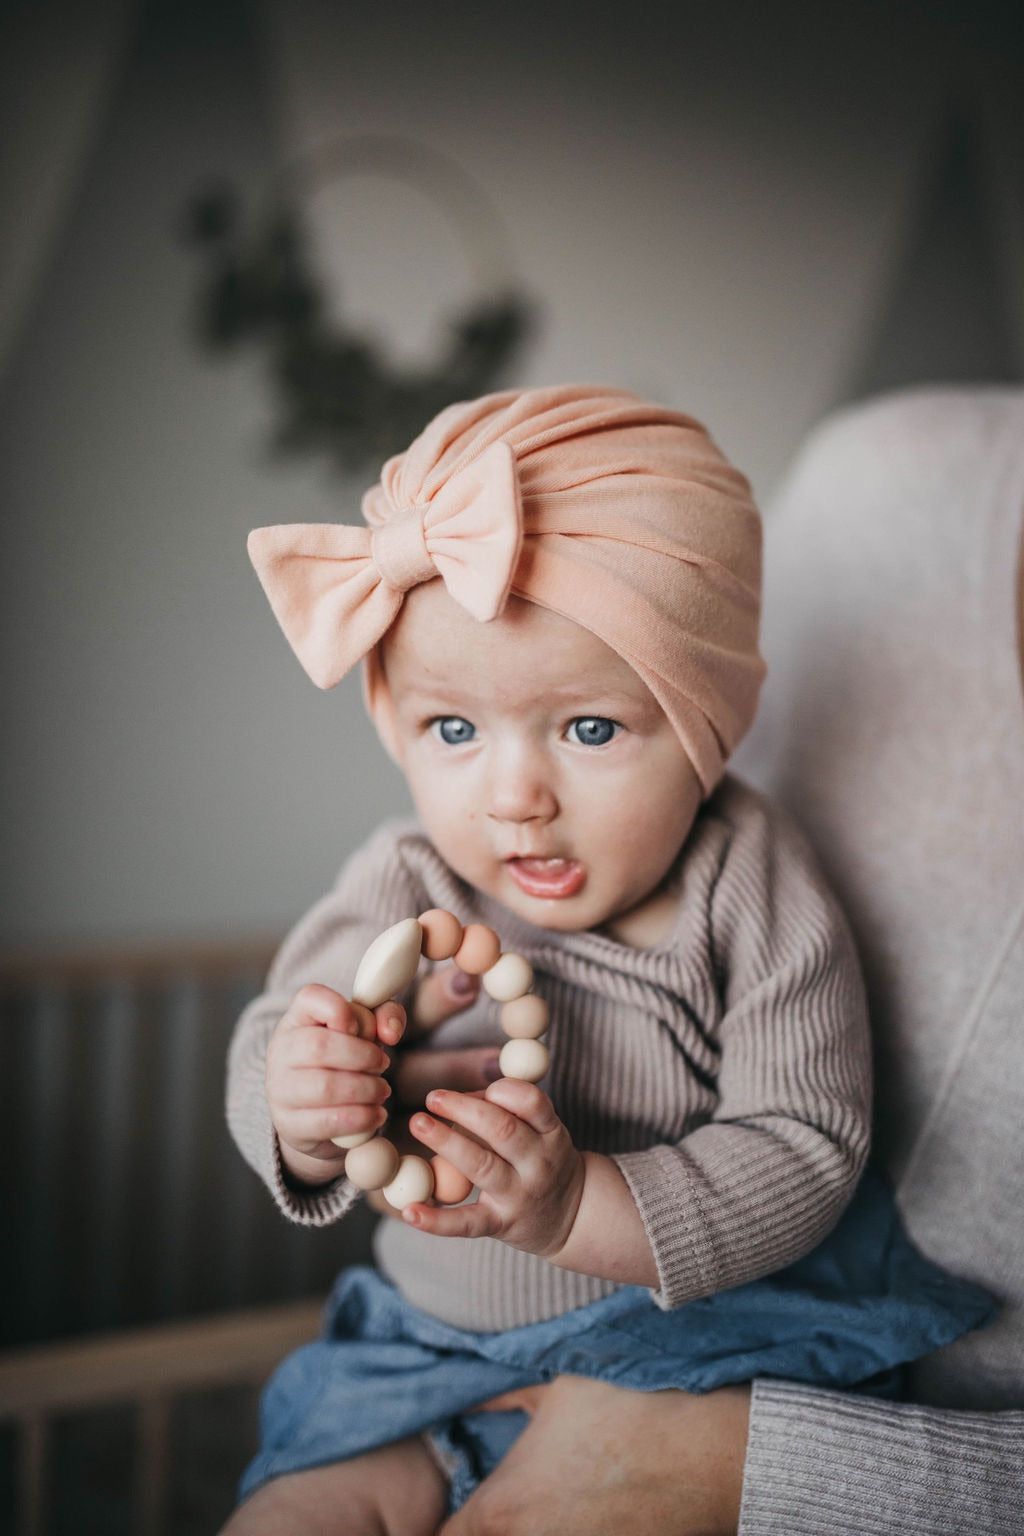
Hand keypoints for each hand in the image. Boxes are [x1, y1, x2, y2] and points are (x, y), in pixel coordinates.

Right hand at [265, 983, 404, 1186]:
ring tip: (382, 1091)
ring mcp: (279, 1088)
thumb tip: (390, 1032)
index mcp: (298, 1017)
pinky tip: (377, 1114)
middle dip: (363, 1056)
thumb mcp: (362, 1032)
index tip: (364, 1029)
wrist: (310, 1111)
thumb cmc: (342, 1061)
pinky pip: (327, 1122)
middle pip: (320, 1046)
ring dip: (365, 1089)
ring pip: (325, 1087)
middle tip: (384, 1064)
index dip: (342, 1010)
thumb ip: (383, 1016)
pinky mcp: (289, 1123)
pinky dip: (361, 1118)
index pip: (311, 997)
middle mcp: (281, 1049)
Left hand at [404, 1080, 585, 1259]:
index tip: (474, 1089)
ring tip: (418, 1123)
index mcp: (551, 1133)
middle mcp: (538, 1163)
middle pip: (503, 1130)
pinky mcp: (500, 1224)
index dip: (501, 1091)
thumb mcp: (545, 1132)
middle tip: (433, 1098)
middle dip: (464, 1109)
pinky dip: (436, 1220)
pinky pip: (466, 1223)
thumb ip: (510, 1112)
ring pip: (482, 1166)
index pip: (532, 1103)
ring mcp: (519, 1195)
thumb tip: (459, 1098)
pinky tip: (410, 1211)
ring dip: (447, 1143)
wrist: (574, 1218)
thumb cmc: (546, 1163)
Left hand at [441, 1375, 750, 1535]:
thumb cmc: (627, 1409)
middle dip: (486, 1528)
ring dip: (528, 1528)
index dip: (441, 1527)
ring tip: (550, 1498)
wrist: (709, 1452)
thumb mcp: (554, 1387)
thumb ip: (499, 1396)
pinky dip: (565, 1531)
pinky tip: (583, 1507)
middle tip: (498, 1502)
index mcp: (501, 1511)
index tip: (451, 1511)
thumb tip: (464, 1395)